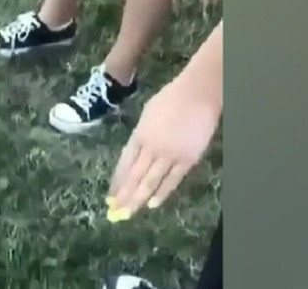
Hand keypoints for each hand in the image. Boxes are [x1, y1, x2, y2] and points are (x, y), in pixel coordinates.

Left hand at [108, 77, 220, 217]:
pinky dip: (162, 193)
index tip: (110, 195)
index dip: (118, 181)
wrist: (197, 95)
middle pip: (135, 176)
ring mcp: (169, 155)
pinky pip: (172, 180)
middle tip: (115, 212)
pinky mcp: (187, 160)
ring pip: (151, 182)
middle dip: (124, 195)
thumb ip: (142, 135)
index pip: (125, 163)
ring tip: (129, 213)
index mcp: (139, 135)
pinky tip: (152, 204)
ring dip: (138, 198)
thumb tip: (138, 152)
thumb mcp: (147, 115)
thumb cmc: (171, 99)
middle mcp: (151, 148)